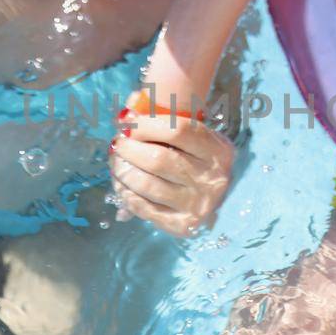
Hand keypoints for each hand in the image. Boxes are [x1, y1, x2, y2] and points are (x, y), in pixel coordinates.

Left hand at [109, 93, 234, 237]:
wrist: (212, 197)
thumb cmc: (195, 158)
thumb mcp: (191, 136)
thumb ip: (162, 118)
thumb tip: (128, 108)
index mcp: (218, 150)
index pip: (177, 130)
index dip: (145, 124)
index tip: (126, 121)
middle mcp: (213, 179)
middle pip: (158, 159)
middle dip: (129, 148)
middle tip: (117, 143)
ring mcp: (199, 205)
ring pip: (147, 185)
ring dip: (123, 171)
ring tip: (116, 162)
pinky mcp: (183, 225)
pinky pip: (144, 208)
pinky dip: (125, 194)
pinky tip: (121, 183)